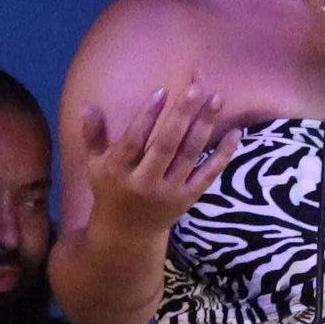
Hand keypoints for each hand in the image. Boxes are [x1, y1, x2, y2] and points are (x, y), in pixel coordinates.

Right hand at [78, 82, 237, 240]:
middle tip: (197, 88)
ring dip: (205, 127)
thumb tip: (88, 106)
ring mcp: (170, 191)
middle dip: (182, 116)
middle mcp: (145, 182)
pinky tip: (236, 132)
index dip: (147, 117)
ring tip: (217, 99)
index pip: (134, 141)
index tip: (162, 92)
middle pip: (167, 146)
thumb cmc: (111, 190)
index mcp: (119, 171)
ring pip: (190, 156)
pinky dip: (224, 154)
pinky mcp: (189, 198)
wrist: (127, 234)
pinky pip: (209, 174)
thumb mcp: (95, 165)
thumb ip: (93, 135)